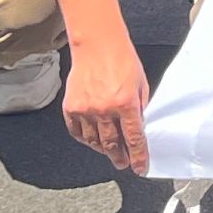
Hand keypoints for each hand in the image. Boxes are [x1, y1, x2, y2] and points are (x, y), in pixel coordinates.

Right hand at [62, 32, 150, 173]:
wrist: (98, 45)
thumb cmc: (122, 60)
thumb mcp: (141, 83)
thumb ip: (140, 106)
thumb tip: (140, 127)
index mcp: (126, 103)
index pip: (134, 138)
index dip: (138, 156)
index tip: (140, 167)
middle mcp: (105, 109)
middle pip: (113, 144)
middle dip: (120, 157)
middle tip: (124, 163)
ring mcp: (86, 109)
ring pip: (94, 141)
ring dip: (103, 150)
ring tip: (110, 152)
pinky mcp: (71, 107)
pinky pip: (77, 132)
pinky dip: (85, 139)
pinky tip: (92, 141)